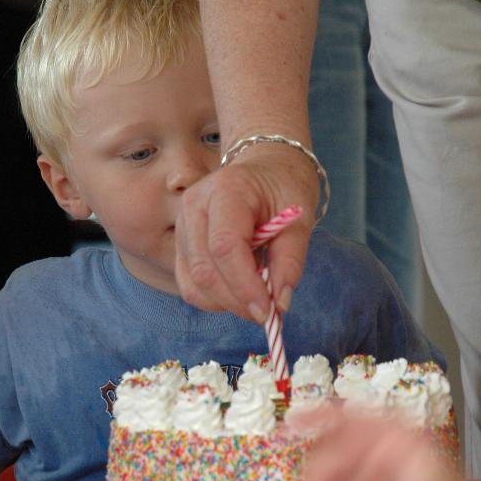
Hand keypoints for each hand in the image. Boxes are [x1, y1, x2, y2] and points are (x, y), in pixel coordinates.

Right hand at [175, 143, 316, 320]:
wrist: (264, 167)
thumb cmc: (283, 188)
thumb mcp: (299, 219)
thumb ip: (290, 261)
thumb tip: (280, 304)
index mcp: (226, 190)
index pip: (225, 246)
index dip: (245, 285)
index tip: (270, 310)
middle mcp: (194, 205)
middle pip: (205, 270)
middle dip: (238, 301)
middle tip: (269, 313)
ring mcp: (182, 224)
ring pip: (194, 283)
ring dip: (227, 303)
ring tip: (258, 296)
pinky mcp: (181, 243)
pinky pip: (190, 284)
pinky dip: (215, 298)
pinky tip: (240, 291)